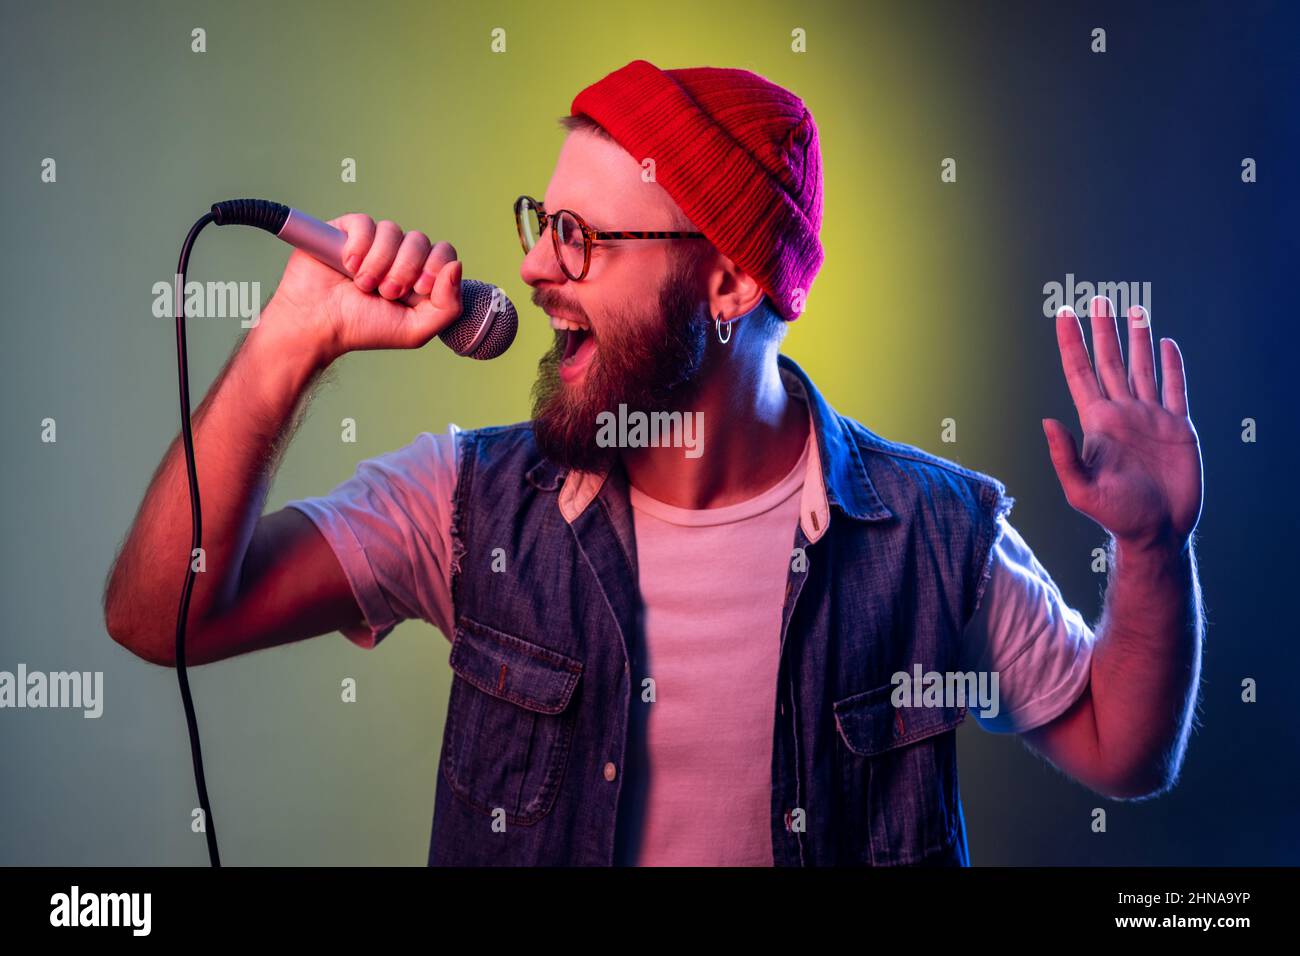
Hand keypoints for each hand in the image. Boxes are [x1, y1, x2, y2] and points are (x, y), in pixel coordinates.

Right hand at [262, 214, 463, 366]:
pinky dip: (359, 247)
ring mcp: (373, 242)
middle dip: (404, 271)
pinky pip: (366, 224)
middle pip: (420, 241)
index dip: (435, 268)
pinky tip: (348, 266)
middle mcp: (398, 256)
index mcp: (418, 276)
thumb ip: (448, 306)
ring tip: (363, 285)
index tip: (417, 291)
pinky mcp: (347, 231)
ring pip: (393, 231)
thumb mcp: (415, 331)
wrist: (318, 324)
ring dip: (379, 264)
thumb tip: (456, 266)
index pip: (444, 253)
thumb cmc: (363, 328)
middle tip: (386, 293)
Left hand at [1043, 296, 1202, 552]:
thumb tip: (1047, 421)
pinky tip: (1166, 344)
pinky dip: (1172, 365)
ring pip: (1142, 368)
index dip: (1071, 342)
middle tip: (1100, 297)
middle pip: (1110, 361)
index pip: (1079, 372)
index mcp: (1097, 422)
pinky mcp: (1178, 428)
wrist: (1158, 531)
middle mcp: (1122, 413)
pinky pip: (1175, 388)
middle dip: (1104, 330)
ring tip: (1135, 309)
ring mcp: (1150, 418)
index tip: (1065, 313)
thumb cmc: (1116, 516)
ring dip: (1139, 339)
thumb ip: (1064, 456)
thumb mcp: (1082, 489)